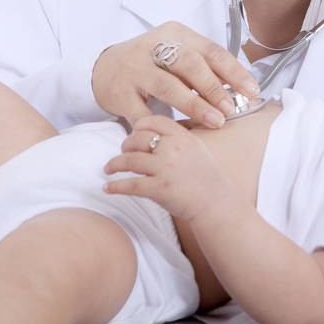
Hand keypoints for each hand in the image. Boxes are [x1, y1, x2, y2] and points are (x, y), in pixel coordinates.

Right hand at [92, 21, 258, 127]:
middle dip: (214, 88)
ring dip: (195, 105)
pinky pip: (142, 111)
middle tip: (230, 108)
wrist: (105, 68)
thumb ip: (205, 67)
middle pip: (190, 64)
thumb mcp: (178, 55)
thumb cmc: (152, 63)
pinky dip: (160, 124)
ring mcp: (135, 68)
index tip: (251, 90)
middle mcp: (153, 46)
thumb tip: (241, 88)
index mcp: (175, 33)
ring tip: (215, 120)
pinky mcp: (119, 91)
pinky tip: (176, 134)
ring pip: (168, 86)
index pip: (210, 50)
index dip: (233, 71)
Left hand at [102, 115, 240, 219]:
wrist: (216, 202)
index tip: (133, 133)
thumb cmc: (207, 178)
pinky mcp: (159, 189)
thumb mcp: (197, 149)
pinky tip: (107, 188)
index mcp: (183, 137)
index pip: (154, 121)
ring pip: (129, 160)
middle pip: (137, 139)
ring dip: (114, 164)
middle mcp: (173, 149)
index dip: (139, 126)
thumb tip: (156, 135)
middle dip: (125, 145)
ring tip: (109, 168)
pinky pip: (130, 185)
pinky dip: (115, 186)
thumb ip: (178, 139)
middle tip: (121, 153)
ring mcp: (165, 168)